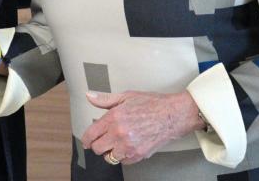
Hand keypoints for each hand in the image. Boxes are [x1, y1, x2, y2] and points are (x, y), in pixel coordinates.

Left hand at [80, 90, 203, 164]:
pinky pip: (123, 161)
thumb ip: (105, 99)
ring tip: (117, 143)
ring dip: (111, 151)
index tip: (87, 141)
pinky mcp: (138, 155)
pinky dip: (123, 156)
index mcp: (114, 117)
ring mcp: (129, 146)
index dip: (86, 139)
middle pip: (98, 148)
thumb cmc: (152, 104)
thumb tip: (89, 96)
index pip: (91, 134)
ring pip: (109, 157)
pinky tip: (128, 146)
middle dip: (98, 144)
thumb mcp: (127, 96)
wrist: (172, 115)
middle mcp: (119, 133)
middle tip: (103, 140)